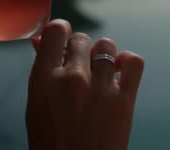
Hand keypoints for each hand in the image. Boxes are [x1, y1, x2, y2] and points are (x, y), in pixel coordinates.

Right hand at [26, 19, 143, 149]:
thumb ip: (42, 71)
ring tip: (99, 73)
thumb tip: (43, 41)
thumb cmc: (51, 142)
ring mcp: (100, 88)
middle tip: (79, 67)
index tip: (63, 39)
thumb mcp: (36, 105)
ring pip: (107, 46)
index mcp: (44, 79)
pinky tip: (120, 71)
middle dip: (80, 49)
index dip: (60, 31)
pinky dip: (128, 62)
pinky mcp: (124, 100)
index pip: (56, 30)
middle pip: (82, 39)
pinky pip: (133, 62)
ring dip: (102, 56)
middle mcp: (72, 79)